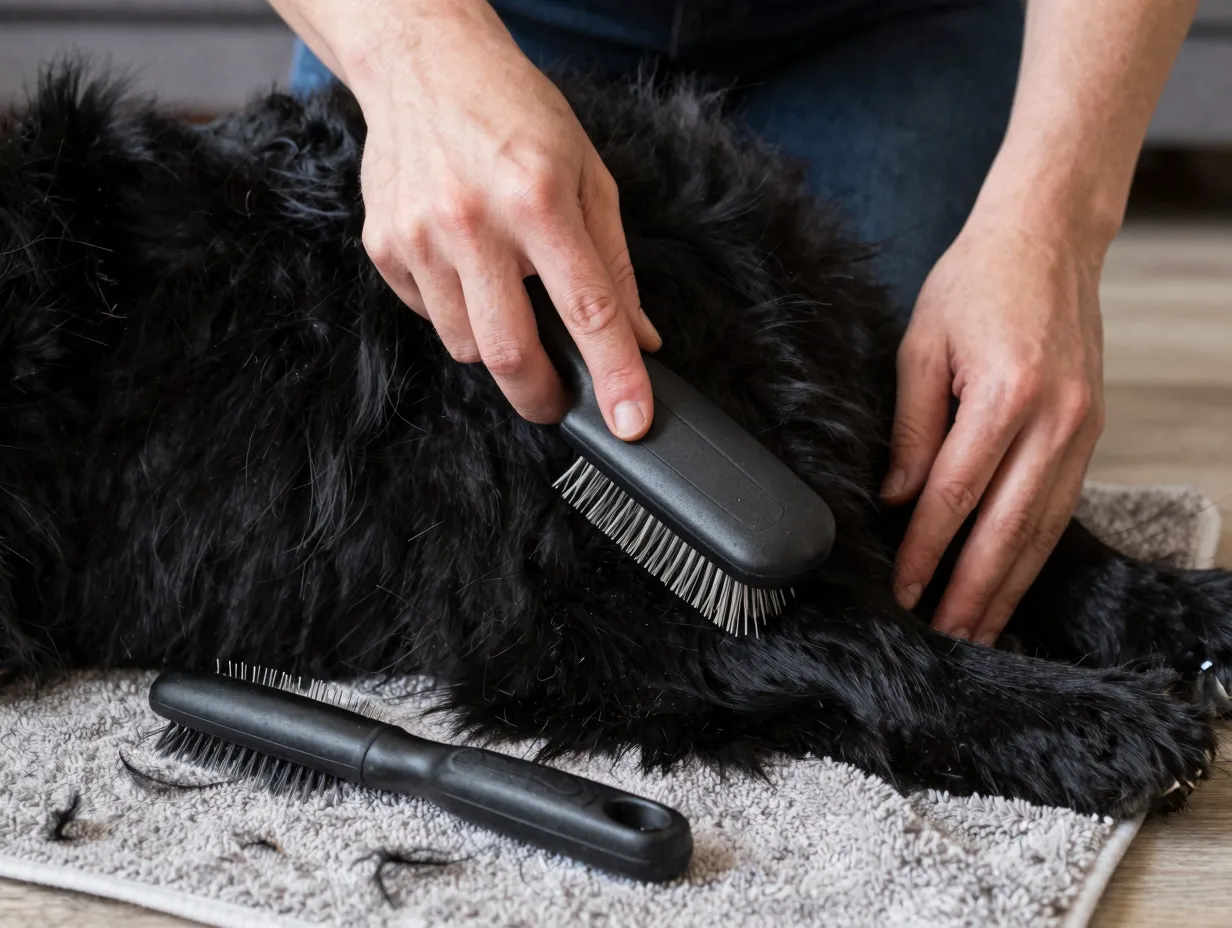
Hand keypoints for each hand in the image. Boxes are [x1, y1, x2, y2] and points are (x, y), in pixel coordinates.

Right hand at [347, 0, 659, 436]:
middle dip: (543, 396)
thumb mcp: (588, 175)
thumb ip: (614, 264)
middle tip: (561, 399)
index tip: (632, 423)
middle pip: (510, 353)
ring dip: (497, 345)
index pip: (587, 309)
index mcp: (537, 198)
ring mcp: (419, 236)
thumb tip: (640, 337)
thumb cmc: (517, 114)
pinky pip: (427, 316)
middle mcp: (472, 220)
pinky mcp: (383, 245)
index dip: (615, 375)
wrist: (425, 63)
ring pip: (465, 345)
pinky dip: (456, 312)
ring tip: (507, 294)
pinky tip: (466, 267)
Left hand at [882, 219, 1105, 644]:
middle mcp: (1056, 419)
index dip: (926, 551)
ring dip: (1008, 588)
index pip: (956, 494)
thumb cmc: (976, 283)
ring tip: (978, 633)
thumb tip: (896, 499)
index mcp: (1007, 393)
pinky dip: (1034, 554)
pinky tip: (1011, 583)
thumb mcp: (921, 346)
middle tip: (943, 639)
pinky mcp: (1092, 433)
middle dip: (971, 592)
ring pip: (1043, 530)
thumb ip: (912, 427)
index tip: (903, 591)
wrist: (1046, 240)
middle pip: (1008, 529)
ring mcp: (1083, 429)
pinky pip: (1061, 508)